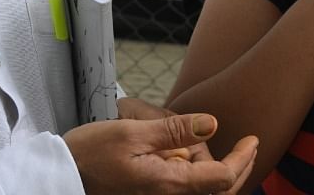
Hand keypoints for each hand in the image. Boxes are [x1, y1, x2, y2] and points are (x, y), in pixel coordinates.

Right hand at [64, 112, 257, 194]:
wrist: (61, 176)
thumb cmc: (90, 153)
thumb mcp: (133, 132)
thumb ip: (175, 130)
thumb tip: (212, 124)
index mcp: (168, 184)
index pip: (222, 178)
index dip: (242, 159)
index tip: (252, 139)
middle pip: (218, 192)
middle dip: (239, 169)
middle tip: (250, 147)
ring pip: (203, 193)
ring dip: (220, 174)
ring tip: (222, 150)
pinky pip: (185, 191)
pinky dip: (200, 177)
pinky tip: (197, 159)